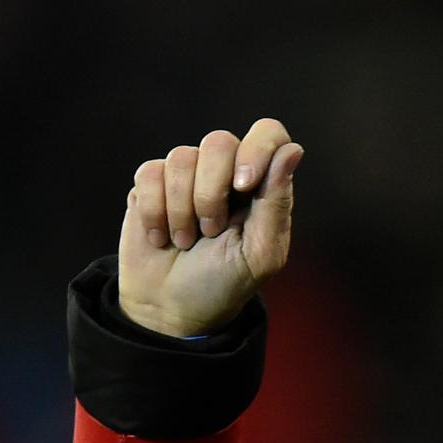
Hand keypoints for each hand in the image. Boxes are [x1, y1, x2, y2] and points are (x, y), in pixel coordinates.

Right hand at [117, 118, 304, 336]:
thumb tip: (292, 150)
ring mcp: (187, 174)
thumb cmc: (224, 283)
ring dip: (181, 210)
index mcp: (262, 184)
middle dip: (210, 193)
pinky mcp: (151, 183)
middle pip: (219, 141)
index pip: (269, 134)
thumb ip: (277, 202)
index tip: (243, 185)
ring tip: (186, 240)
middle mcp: (226, 170)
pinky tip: (161, 236)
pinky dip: (154, 212)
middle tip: (211, 231)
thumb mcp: (260, 253)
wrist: (172, 308)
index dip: (256, 149)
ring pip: (181, 157)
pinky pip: (150, 173)